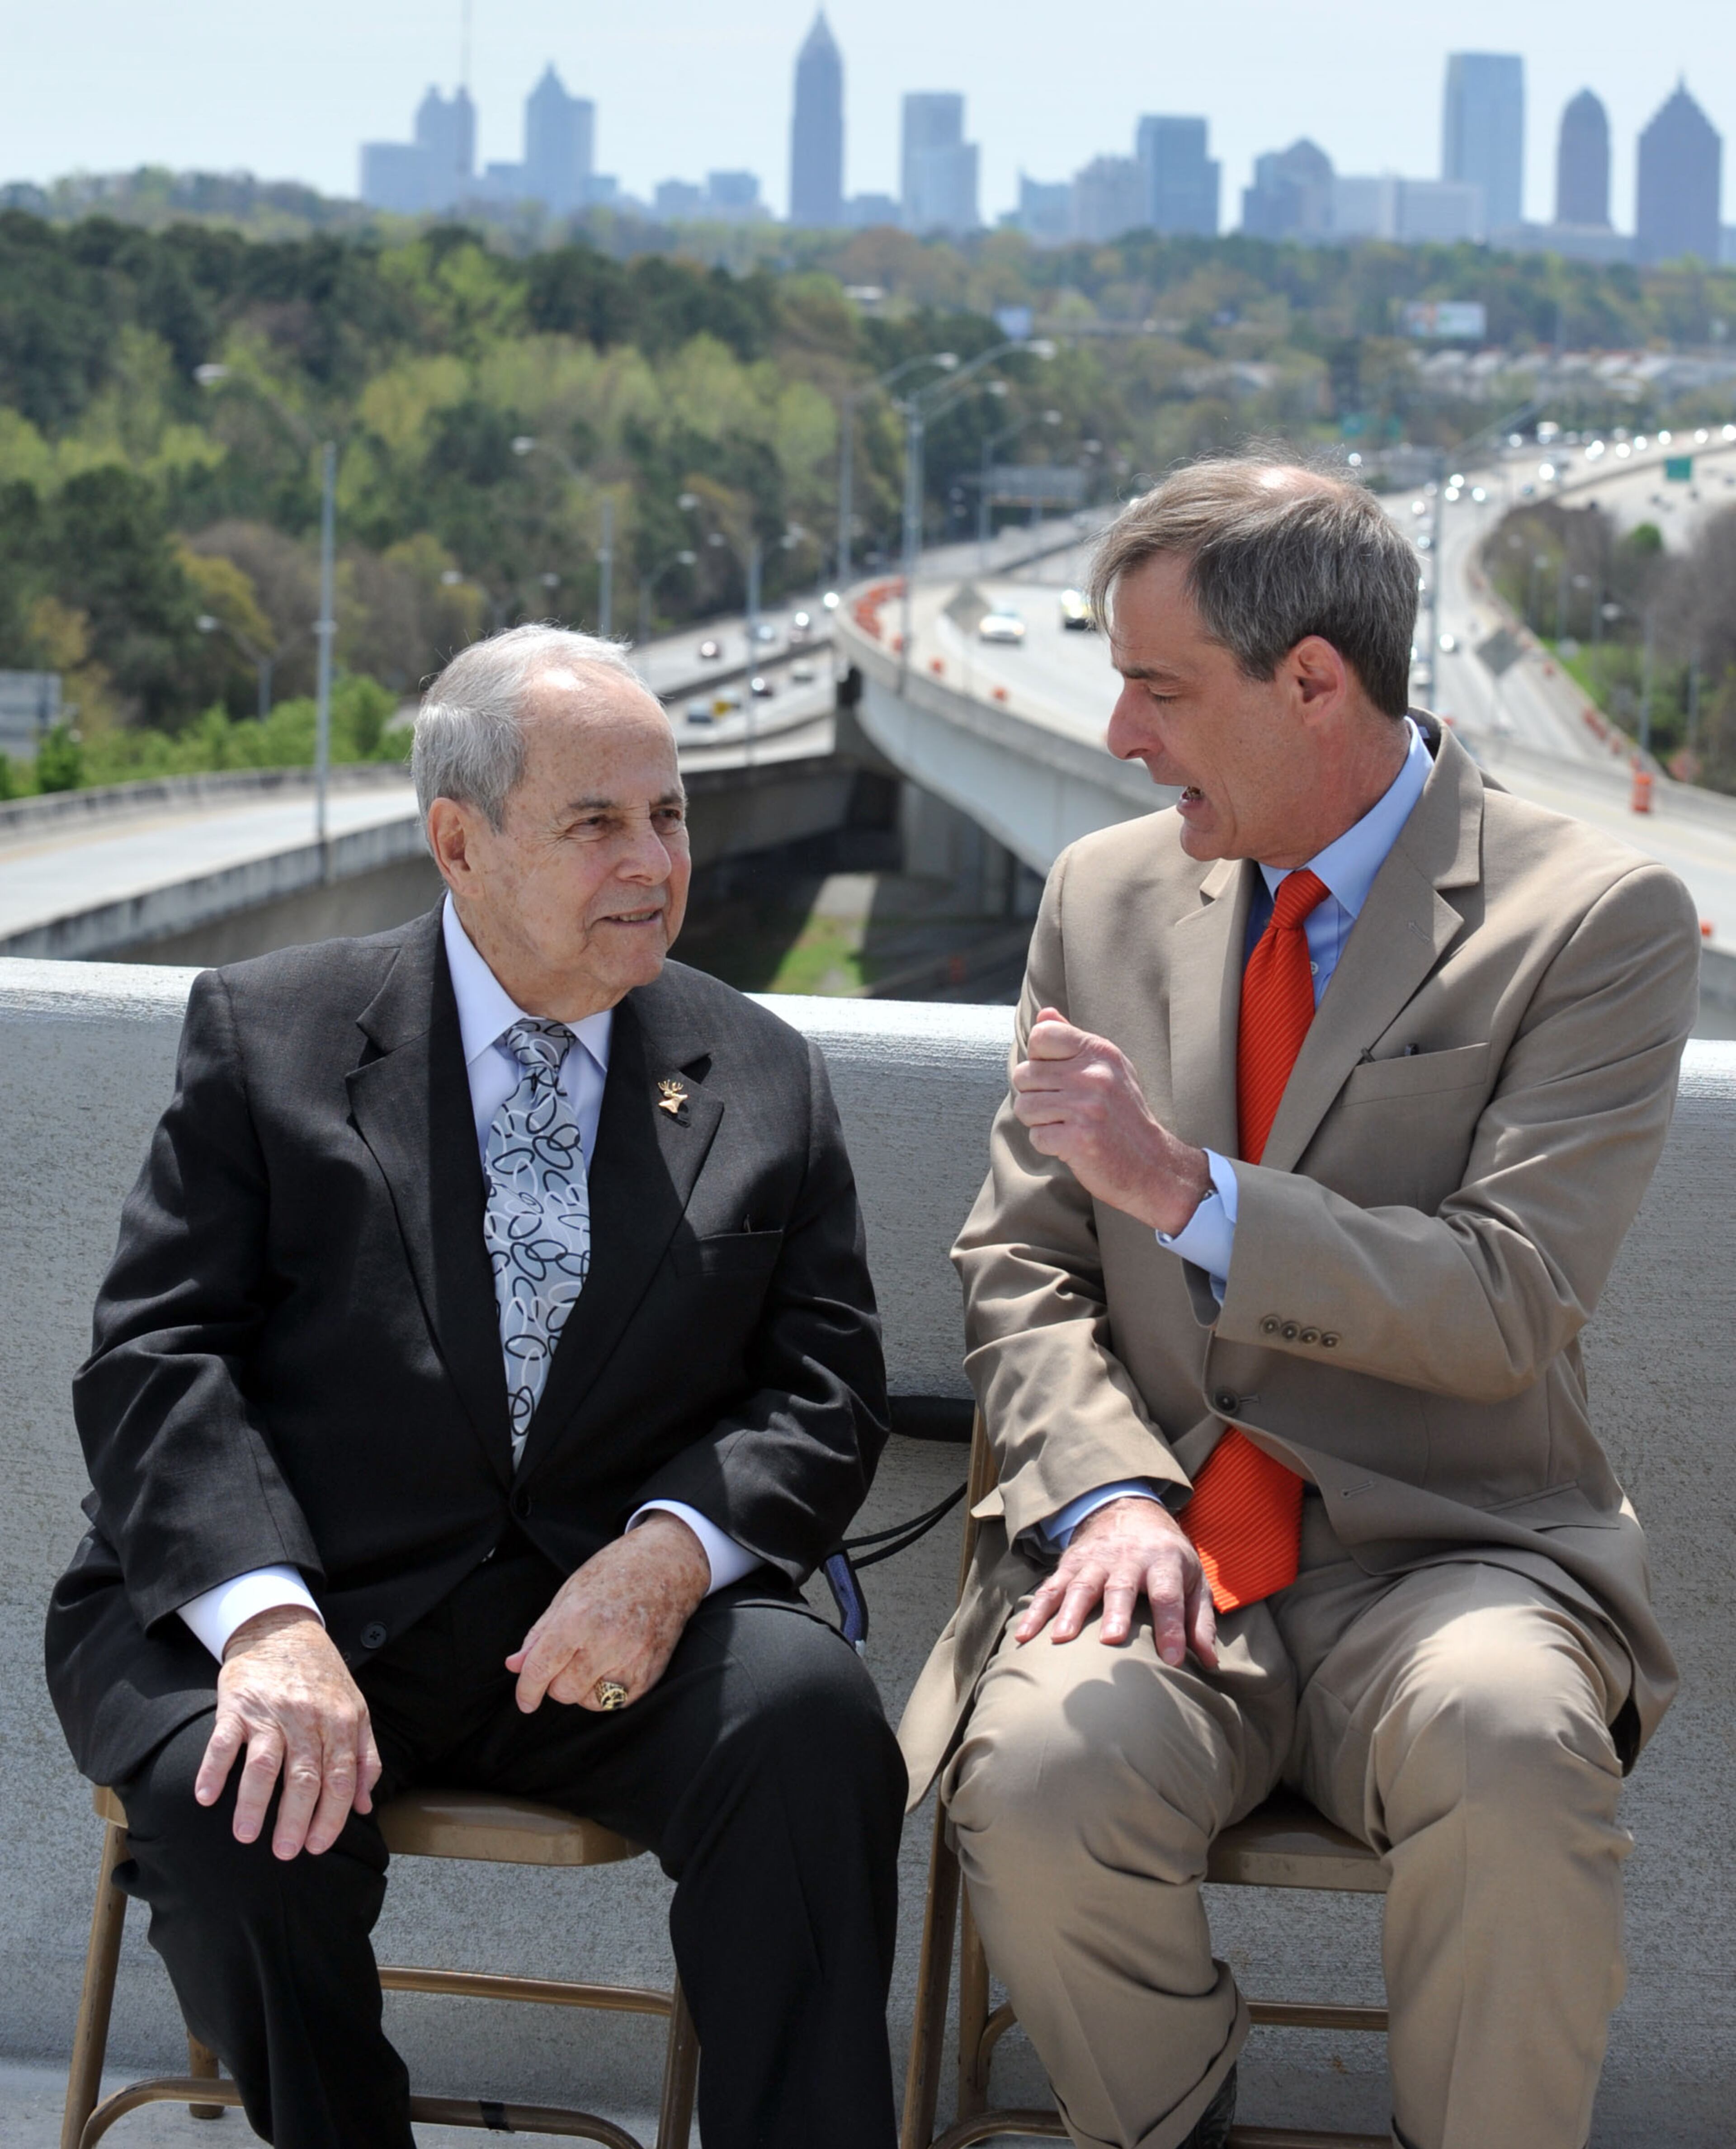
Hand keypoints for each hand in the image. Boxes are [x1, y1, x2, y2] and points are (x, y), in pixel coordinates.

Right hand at [195, 1607, 381, 1859]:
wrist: (281, 1627)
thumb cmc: (321, 1677)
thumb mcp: (355, 1709)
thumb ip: (364, 1757)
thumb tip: (365, 1804)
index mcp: (341, 1722)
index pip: (340, 1779)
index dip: (331, 1817)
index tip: (319, 1846)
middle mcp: (307, 1718)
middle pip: (304, 1778)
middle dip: (295, 1821)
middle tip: (285, 1853)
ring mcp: (270, 1712)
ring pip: (264, 1765)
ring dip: (253, 1805)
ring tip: (246, 1835)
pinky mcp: (236, 1705)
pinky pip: (222, 1742)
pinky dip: (213, 1771)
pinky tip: (206, 1798)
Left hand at [507, 1512, 710, 1712]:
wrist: (668, 1565)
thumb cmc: (616, 1572)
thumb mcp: (569, 1592)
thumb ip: (540, 1634)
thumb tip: (514, 1666)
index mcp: (578, 1618)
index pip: (540, 1669)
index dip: (526, 1690)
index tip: (525, 1700)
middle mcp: (605, 1642)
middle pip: (563, 1691)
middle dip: (556, 1682)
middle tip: (566, 1661)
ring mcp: (632, 1659)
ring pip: (589, 1700)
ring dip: (582, 1688)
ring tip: (591, 1660)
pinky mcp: (650, 1673)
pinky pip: (617, 1702)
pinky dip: (608, 1691)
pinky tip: (611, 1666)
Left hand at [1011, 1008, 1210, 1234]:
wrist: (1152, 1165)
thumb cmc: (1123, 1115)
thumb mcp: (1107, 1068)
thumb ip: (1073, 1040)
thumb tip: (1043, 1013)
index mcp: (1100, 1051)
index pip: (1041, 1035)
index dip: (1038, 1058)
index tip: (1056, 1076)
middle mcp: (1094, 1075)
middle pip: (1024, 1074)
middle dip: (1035, 1095)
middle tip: (1063, 1109)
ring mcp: (1086, 1107)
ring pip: (1024, 1106)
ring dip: (1039, 1122)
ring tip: (1067, 1126)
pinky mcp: (1078, 1138)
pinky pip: (1035, 1136)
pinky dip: (1048, 1145)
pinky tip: (1072, 1144)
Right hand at [1015, 1496, 1217, 1669]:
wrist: (1128, 1510)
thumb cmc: (1166, 1557)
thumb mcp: (1194, 1579)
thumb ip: (1200, 1620)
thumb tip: (1209, 1661)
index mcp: (1164, 1562)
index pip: (1169, 1595)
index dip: (1172, 1627)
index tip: (1173, 1660)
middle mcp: (1128, 1559)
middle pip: (1121, 1587)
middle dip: (1115, 1613)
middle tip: (1110, 1641)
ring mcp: (1095, 1561)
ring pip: (1081, 1586)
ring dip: (1070, 1612)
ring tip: (1060, 1640)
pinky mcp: (1069, 1565)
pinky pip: (1050, 1589)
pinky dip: (1036, 1611)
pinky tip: (1024, 1636)